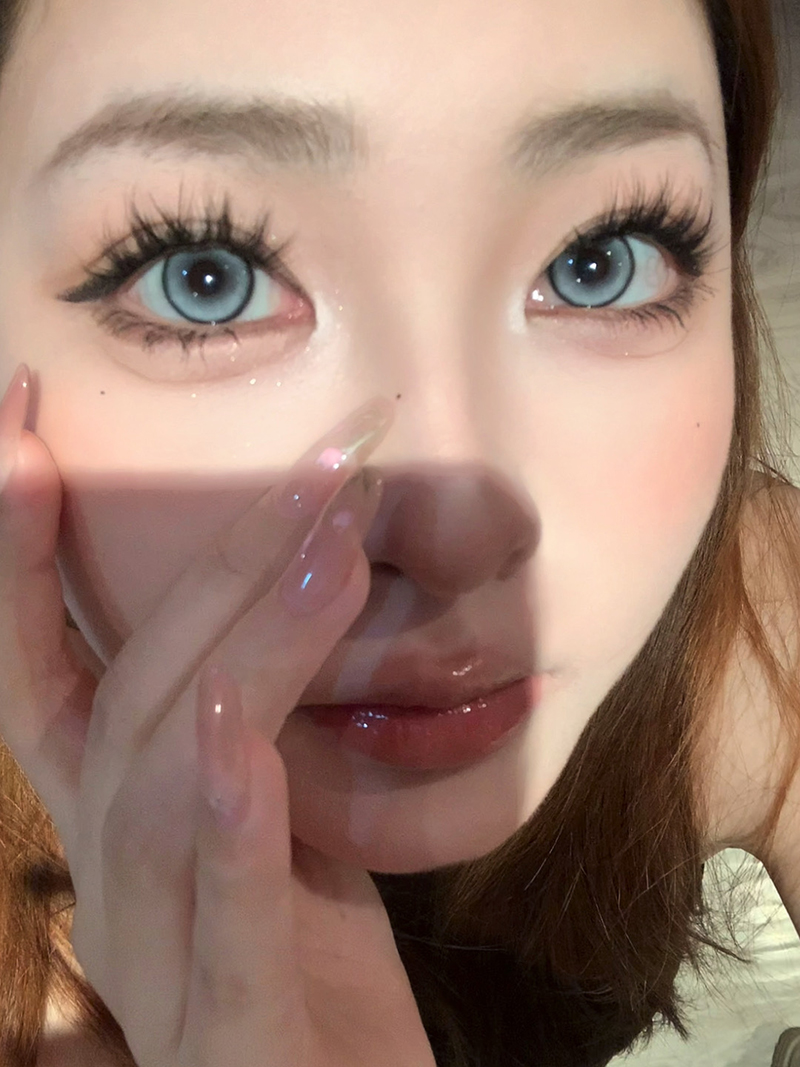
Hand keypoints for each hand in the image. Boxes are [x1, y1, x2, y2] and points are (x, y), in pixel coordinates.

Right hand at [0, 366, 435, 1066]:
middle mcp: (113, 879)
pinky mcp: (236, 1041)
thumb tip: (300, 568)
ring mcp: (162, 965)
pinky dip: (231, 835)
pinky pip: (223, 933)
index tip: (21, 416)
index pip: (40, 666)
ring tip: (327, 549)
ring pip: (166, 787)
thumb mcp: (269, 819)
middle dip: (208, 564)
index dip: (13, 547)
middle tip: (315, 459)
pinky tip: (243, 753)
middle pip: (126, 698)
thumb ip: (253, 716)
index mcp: (117, 820)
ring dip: (242, 654)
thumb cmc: (303, 967)